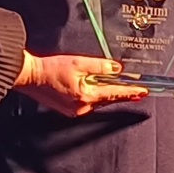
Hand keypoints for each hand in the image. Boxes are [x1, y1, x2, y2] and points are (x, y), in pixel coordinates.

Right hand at [19, 53, 147, 116]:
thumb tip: (116, 69)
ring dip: (104, 91)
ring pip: (98, 101)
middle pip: (107, 98)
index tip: (143, 92)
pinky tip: (92, 86)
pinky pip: (88, 102)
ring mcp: (75, 110)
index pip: (114, 94)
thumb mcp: (79, 62)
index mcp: (85, 96)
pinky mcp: (69, 109)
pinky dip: (93, 94)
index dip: (130, 92)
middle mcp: (81, 107)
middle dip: (119, 92)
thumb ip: (100, 66)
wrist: (30, 76)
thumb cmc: (49, 69)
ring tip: (110, 82)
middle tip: (135, 88)